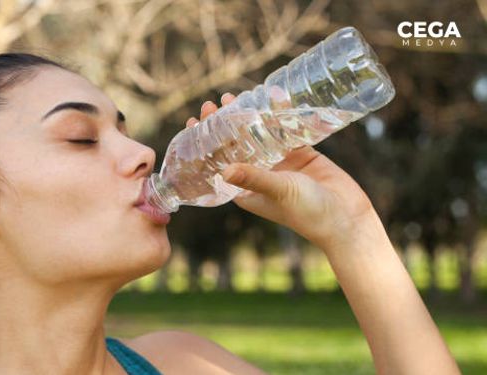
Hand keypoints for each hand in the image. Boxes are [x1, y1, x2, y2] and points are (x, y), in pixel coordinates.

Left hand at [186, 93, 379, 249]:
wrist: (346, 219)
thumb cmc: (308, 213)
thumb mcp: (278, 192)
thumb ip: (254, 178)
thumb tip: (224, 170)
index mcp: (245, 189)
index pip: (218, 162)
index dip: (205, 143)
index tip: (194, 122)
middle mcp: (259, 175)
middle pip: (235, 145)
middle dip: (222, 124)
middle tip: (212, 103)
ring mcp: (280, 163)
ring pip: (258, 134)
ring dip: (246, 116)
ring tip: (234, 96)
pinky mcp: (300, 154)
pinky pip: (284, 130)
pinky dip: (278, 114)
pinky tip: (271, 96)